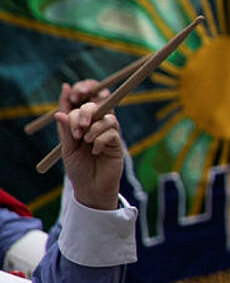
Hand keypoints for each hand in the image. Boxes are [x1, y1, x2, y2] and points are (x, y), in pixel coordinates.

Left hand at [57, 80, 125, 210]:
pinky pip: (112, 132)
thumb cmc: (78, 169)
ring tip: (86, 142)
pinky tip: (96, 151)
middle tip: (78, 129)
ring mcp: (107, 134)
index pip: (77, 108)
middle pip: (95, 107)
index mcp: (80, 126)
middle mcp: (94, 127)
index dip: (73, 104)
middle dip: (85, 113)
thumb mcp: (67, 149)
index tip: (68, 95)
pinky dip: (101, 139)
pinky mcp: (116, 143)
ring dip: (94, 128)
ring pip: (106, 118)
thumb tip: (59, 112)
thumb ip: (66, 131)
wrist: (90, 188)